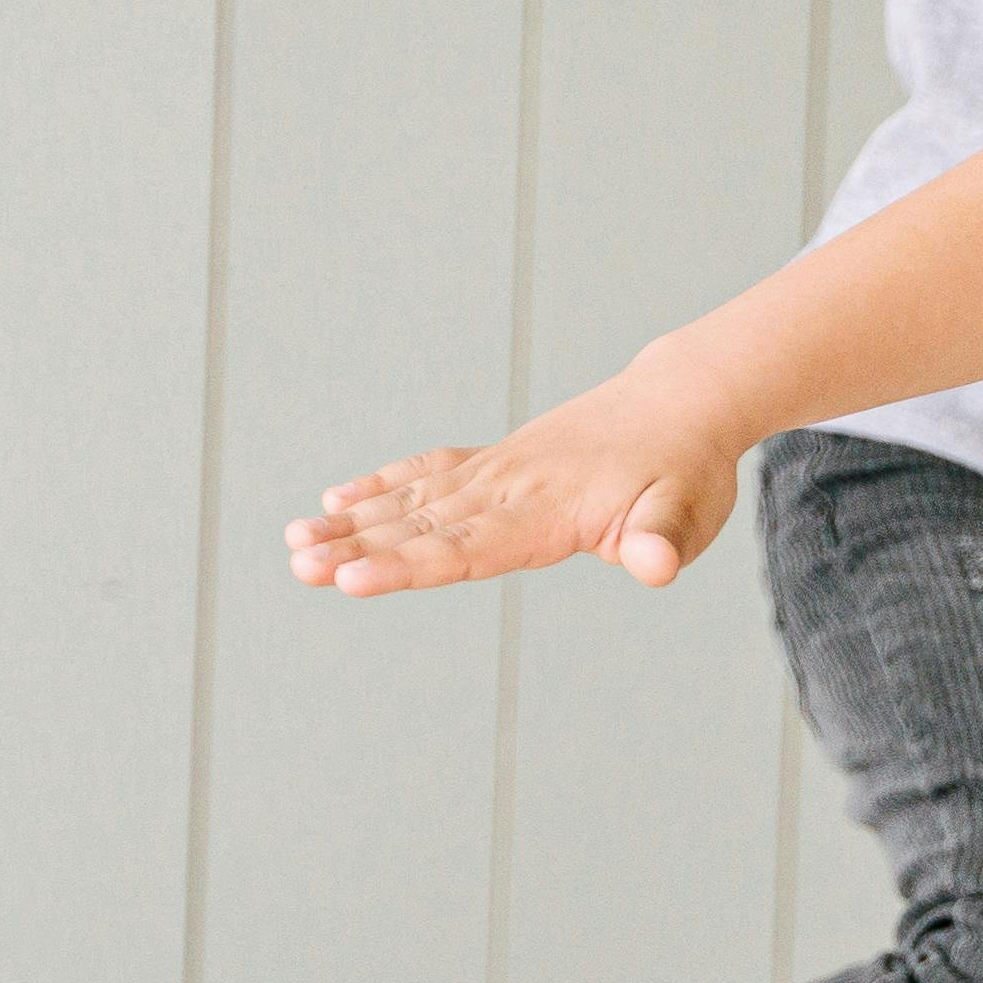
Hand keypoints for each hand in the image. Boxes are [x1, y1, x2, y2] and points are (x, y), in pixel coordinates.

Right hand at [285, 365, 741, 598]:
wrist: (681, 401)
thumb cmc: (686, 468)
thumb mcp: (689, 511)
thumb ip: (664, 540)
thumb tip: (657, 567)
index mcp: (547, 510)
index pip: (466, 547)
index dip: (406, 566)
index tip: (351, 581)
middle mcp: (509, 486)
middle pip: (423, 524)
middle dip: (357, 549)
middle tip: (298, 568)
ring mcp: (497, 469)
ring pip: (413, 499)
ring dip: (353, 524)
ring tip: (293, 546)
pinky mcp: (496, 460)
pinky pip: (428, 471)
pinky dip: (382, 485)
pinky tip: (335, 503)